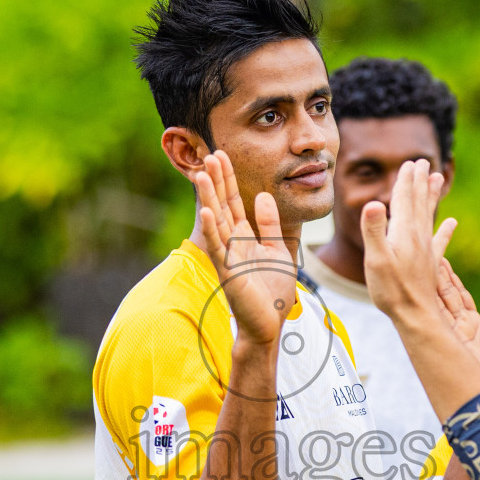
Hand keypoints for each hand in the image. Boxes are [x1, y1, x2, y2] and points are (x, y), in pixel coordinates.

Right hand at [194, 151, 295, 345]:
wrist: (270, 325)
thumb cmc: (273, 293)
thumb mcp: (278, 251)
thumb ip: (270, 225)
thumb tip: (263, 196)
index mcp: (244, 238)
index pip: (234, 203)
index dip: (228, 180)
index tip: (222, 156)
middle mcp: (232, 244)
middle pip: (222, 206)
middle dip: (216, 181)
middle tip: (210, 153)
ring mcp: (228, 258)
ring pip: (217, 223)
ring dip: (209, 198)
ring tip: (201, 174)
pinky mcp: (228, 273)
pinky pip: (218, 249)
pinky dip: (212, 231)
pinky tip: (207, 212)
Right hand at [362, 159, 453, 322]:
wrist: (415, 315)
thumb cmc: (391, 290)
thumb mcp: (375, 259)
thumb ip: (374, 230)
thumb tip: (373, 202)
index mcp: (403, 232)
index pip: (404, 199)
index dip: (405, 180)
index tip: (409, 163)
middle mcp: (417, 236)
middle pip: (419, 202)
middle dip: (419, 181)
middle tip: (422, 162)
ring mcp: (426, 249)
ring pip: (430, 215)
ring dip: (432, 196)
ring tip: (438, 177)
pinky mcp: (431, 263)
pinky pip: (440, 240)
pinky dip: (445, 229)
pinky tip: (452, 221)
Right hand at [436, 258, 479, 396]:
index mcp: (473, 329)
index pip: (460, 299)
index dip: (452, 280)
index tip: (443, 259)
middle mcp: (458, 328)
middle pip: (444, 294)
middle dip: (436, 273)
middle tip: (427, 248)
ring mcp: (451, 332)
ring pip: (438, 298)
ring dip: (431, 277)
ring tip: (422, 254)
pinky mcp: (446, 336)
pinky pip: (435, 309)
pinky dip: (428, 292)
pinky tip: (423, 275)